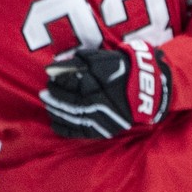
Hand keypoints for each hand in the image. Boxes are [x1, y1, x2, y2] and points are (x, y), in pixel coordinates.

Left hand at [40, 41, 170, 138]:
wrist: (148, 87)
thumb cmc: (123, 68)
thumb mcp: (103, 59)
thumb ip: (80, 61)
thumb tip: (55, 66)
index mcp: (104, 86)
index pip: (75, 86)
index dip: (60, 83)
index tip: (49, 78)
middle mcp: (104, 105)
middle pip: (73, 104)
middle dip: (56, 98)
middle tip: (44, 93)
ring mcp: (105, 119)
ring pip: (75, 119)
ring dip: (58, 112)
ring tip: (48, 105)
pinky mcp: (105, 130)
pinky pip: (82, 132)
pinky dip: (66, 129)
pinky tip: (54, 122)